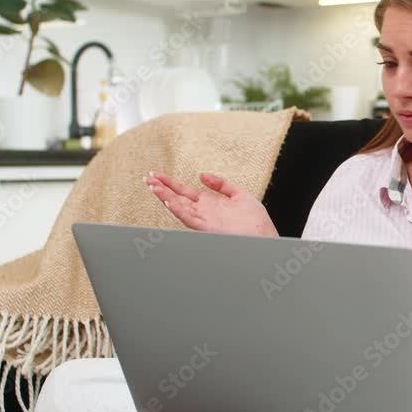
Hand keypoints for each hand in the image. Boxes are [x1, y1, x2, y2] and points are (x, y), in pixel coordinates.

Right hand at [144, 171, 277, 236]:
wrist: (264, 236)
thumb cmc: (255, 220)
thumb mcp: (239, 194)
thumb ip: (221, 184)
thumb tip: (202, 175)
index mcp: (209, 204)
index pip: (185, 192)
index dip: (170, 183)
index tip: (156, 175)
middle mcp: (204, 212)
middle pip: (178, 198)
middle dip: (162, 189)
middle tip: (147, 179)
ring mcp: (204, 220)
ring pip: (180, 208)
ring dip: (166, 197)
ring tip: (153, 187)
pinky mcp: (208, 228)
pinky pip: (190, 219)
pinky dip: (179, 210)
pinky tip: (169, 202)